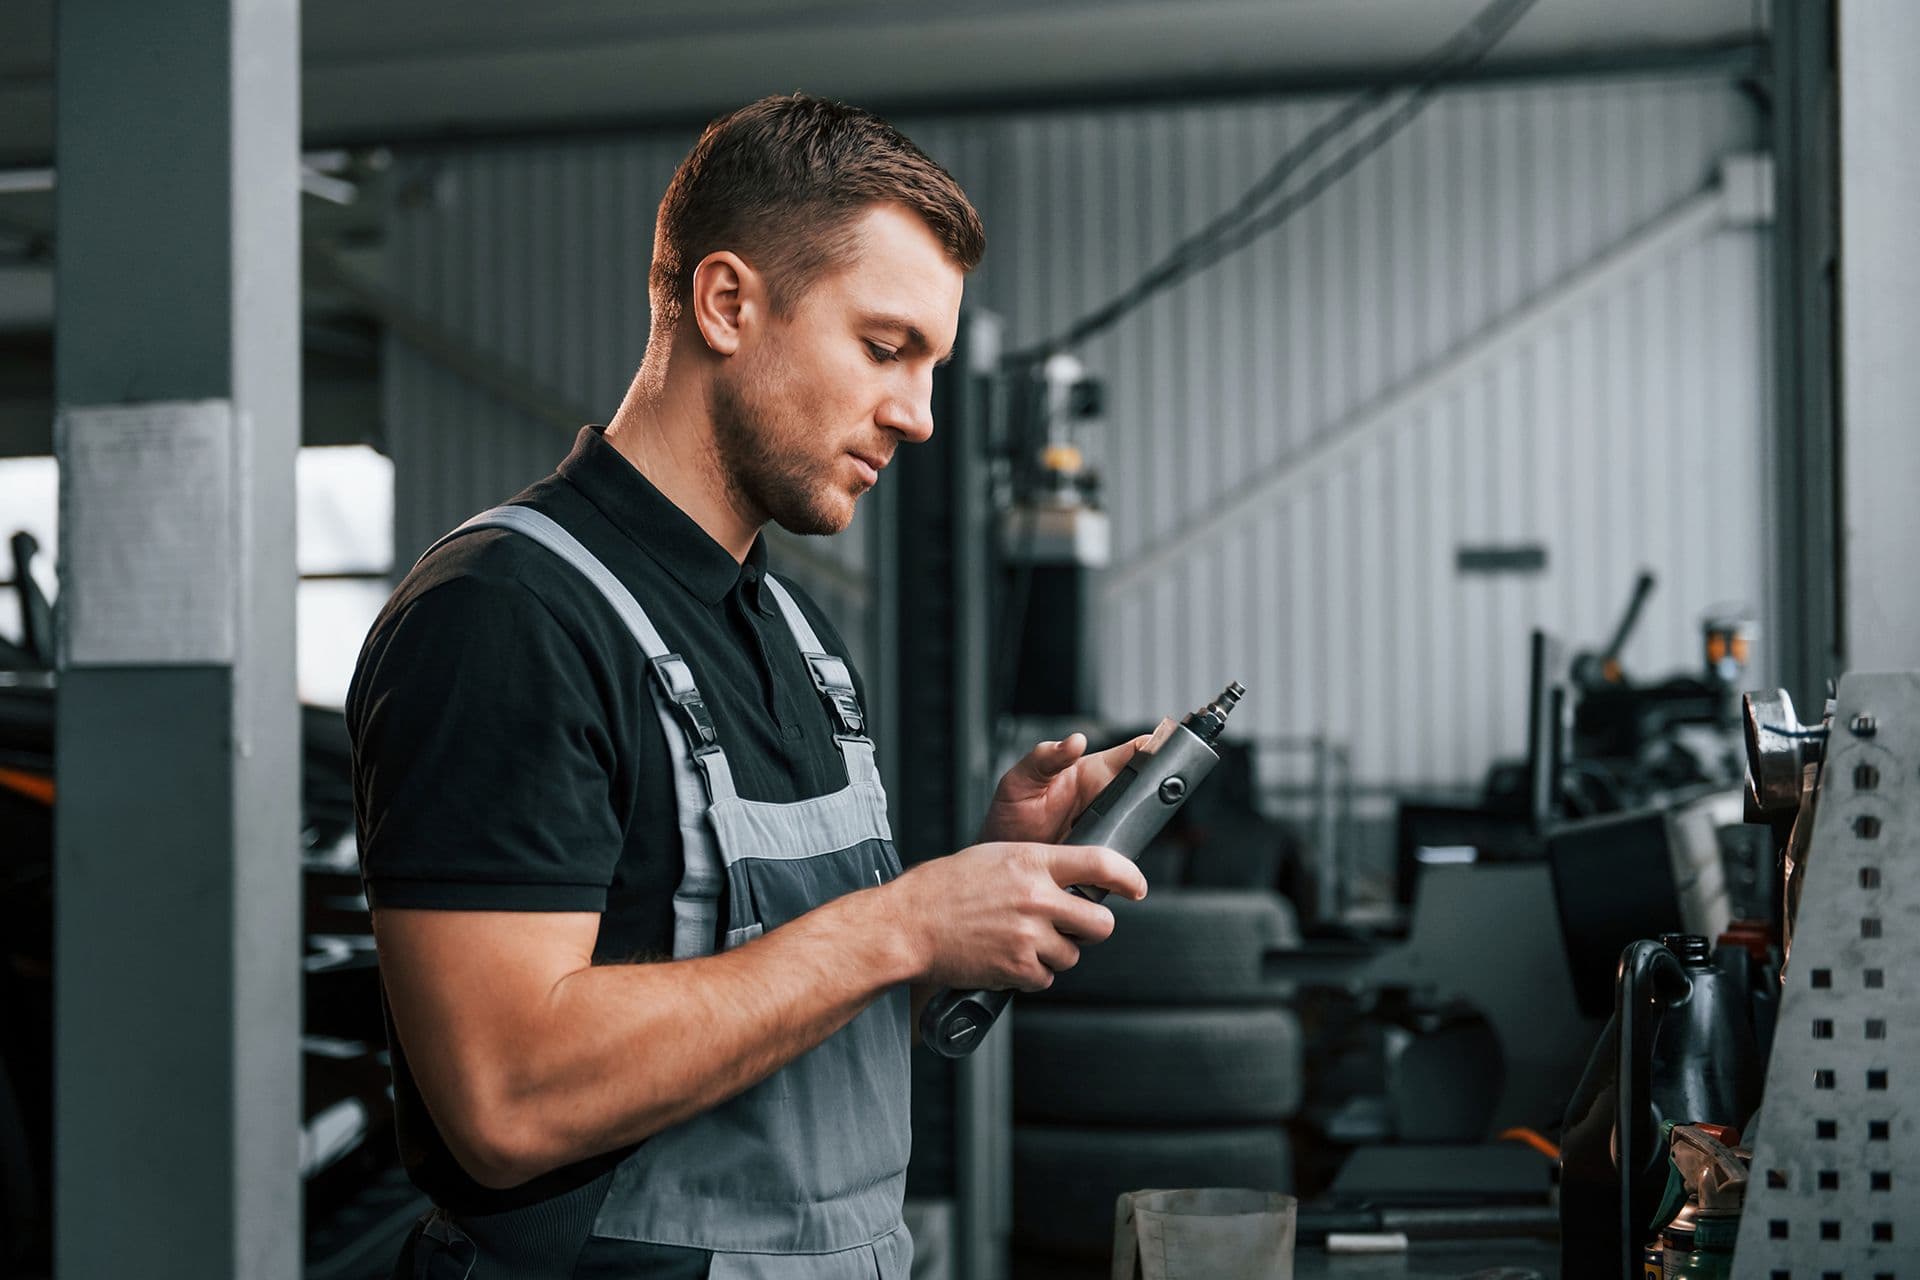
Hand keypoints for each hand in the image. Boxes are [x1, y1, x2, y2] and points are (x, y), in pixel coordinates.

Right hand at [882, 842, 1148, 990]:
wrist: (909, 923)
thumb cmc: (947, 887)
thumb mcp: (998, 857)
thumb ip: (1039, 866)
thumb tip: (1075, 879)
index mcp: (1032, 861)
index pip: (1100, 863)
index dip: (1129, 876)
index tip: (1138, 887)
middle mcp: (1037, 898)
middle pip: (1100, 922)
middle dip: (1090, 927)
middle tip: (1069, 924)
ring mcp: (1029, 935)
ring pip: (1072, 954)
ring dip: (1055, 951)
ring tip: (1020, 938)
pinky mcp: (1018, 968)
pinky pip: (1047, 977)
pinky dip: (1032, 973)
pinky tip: (1007, 956)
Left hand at [977, 732, 1152, 845]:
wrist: (1001, 858)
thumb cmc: (1008, 814)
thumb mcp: (1020, 779)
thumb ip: (1045, 758)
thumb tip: (1074, 740)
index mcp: (1090, 771)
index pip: (1133, 752)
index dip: (1155, 747)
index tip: (1167, 749)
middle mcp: (1103, 797)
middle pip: (1145, 789)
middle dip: (1160, 789)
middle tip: (1157, 795)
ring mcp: (1106, 826)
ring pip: (1140, 822)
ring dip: (1142, 825)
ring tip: (1126, 828)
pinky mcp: (1102, 853)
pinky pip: (1125, 852)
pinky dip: (1126, 856)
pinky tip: (1116, 857)